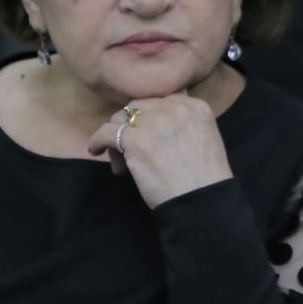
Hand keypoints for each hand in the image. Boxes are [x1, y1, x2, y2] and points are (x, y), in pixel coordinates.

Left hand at [87, 93, 233, 207]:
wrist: (203, 201)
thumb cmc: (205, 178)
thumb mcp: (206, 137)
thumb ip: (185, 121)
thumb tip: (157, 112)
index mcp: (195, 106)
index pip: (158, 102)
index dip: (149, 121)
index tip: (149, 141)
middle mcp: (176, 108)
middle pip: (137, 108)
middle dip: (132, 128)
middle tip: (133, 153)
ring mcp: (155, 122)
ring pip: (119, 118)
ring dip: (117, 138)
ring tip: (122, 162)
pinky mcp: (136, 140)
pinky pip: (106, 132)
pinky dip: (97, 141)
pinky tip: (96, 151)